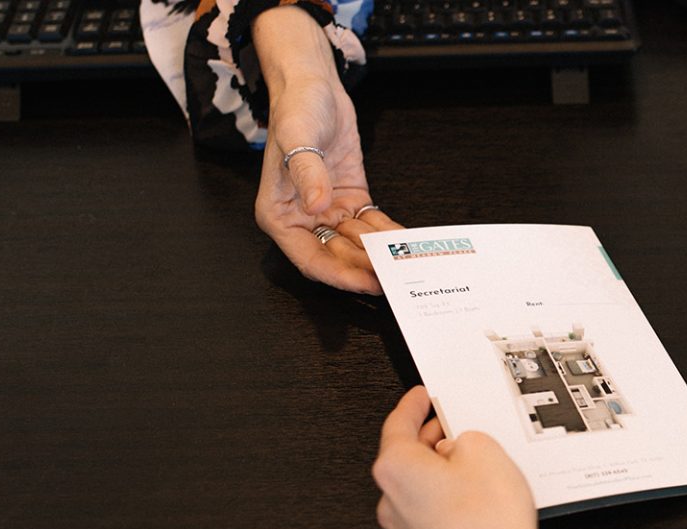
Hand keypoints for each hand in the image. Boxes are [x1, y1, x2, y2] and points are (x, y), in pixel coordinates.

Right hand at [253, 8, 405, 294]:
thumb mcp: (298, 138)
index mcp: (279, 215)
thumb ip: (308, 174)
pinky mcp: (349, 199)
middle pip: (336, 257)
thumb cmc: (296, 110)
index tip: (366, 282)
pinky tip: (406, 241)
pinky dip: (387, 233)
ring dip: (379, 254)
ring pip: (356, 244)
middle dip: (365, 268)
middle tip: (395, 277)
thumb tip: (316, 207)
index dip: (339, 275)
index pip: (311, 259)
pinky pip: (370, 224)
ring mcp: (328, 211)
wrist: (314, 86)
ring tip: (406, 264)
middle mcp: (303, 219)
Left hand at [373, 387, 553, 528]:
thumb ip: (464, 438)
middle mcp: (391, 500)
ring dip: (438, 471)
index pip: (397, 423)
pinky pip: (429, 513)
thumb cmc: (489, 522)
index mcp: (395, 467)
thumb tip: (458, 448)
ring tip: (472, 463)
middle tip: (452, 424)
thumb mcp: (484, 450)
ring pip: (417, 487)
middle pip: (405, 456)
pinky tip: (472, 497)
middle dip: (429, 438)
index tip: (421, 396)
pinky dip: (445, 500)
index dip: (413, 404)